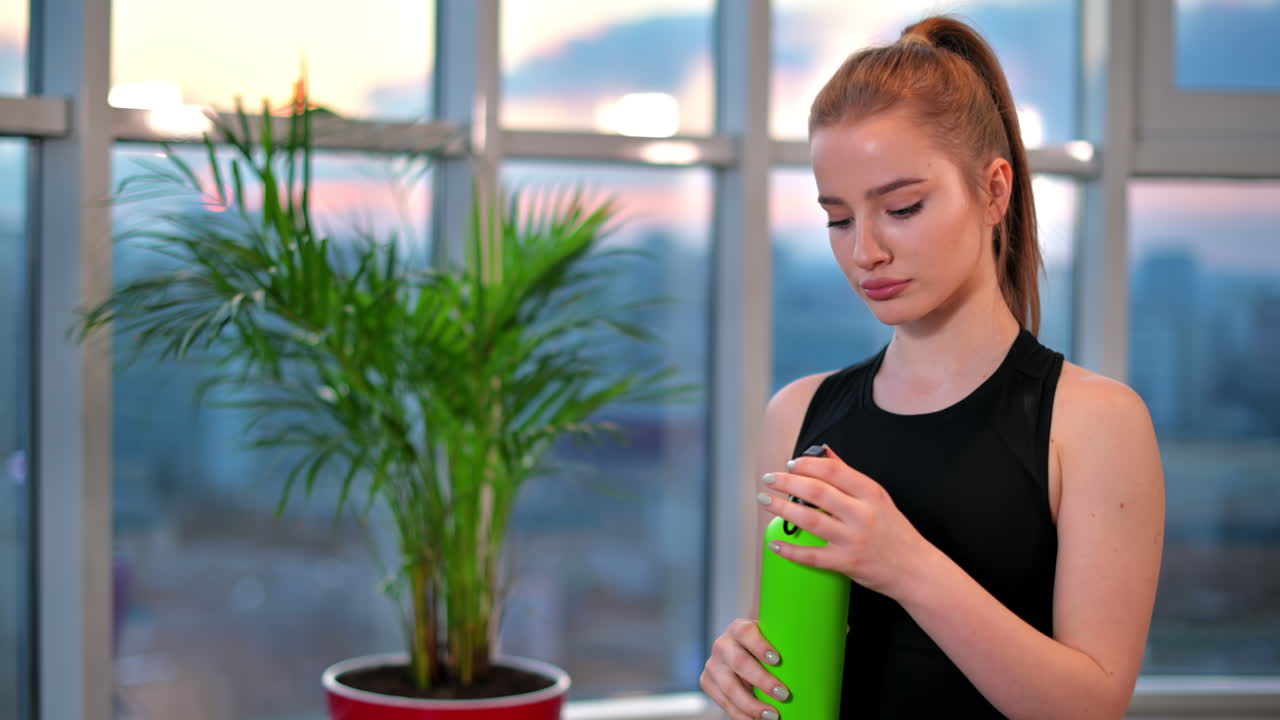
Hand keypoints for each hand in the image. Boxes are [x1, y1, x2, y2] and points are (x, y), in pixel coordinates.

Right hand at [700, 618, 790, 719]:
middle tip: (783, 694)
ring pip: (729, 687)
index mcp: (739, 629)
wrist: (743, 653)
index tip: (777, 660)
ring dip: (751, 705)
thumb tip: (818, 652)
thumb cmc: (766, 647)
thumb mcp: (771, 639)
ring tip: (772, 716)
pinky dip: (740, 714)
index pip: (746, 633)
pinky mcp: (707, 682)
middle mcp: (722, 645)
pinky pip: (723, 702)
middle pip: (739, 662)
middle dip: (762, 681)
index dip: (760, 645)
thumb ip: (784, 643)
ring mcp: (713, 665)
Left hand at [757, 444, 931, 597]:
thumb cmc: (894, 531)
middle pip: (816, 492)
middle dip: (786, 482)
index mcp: (870, 493)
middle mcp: (862, 514)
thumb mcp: (877, 497)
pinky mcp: (846, 563)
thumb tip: (824, 452)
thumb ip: (848, 475)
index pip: (832, 471)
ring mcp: (853, 539)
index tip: (790, 464)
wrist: (915, 569)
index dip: (807, 465)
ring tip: (765, 501)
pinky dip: (790, 550)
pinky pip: (812, 556)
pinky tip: (774, 542)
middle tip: (769, 479)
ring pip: (810, 519)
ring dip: (782, 509)